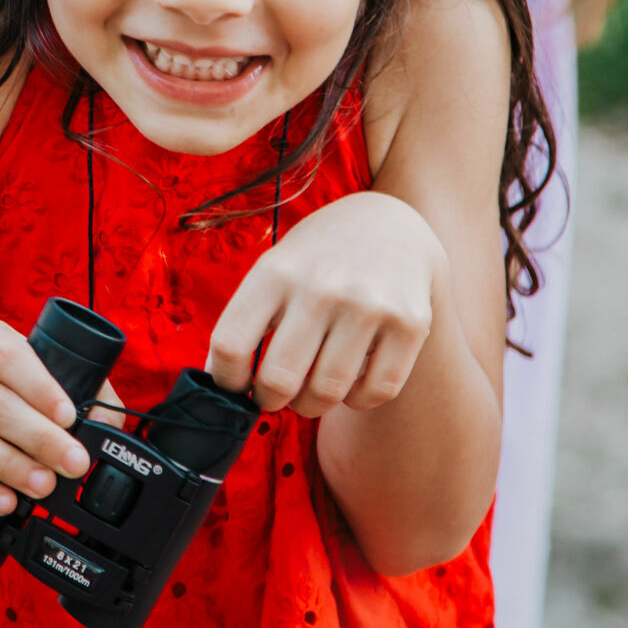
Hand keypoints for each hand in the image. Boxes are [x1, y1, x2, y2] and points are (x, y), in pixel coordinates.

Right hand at [0, 315, 97, 516]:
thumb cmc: (11, 389)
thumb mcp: (42, 373)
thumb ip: (83, 388)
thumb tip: (105, 421)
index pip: (5, 355)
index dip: (40, 387)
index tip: (71, 417)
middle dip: (38, 438)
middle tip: (73, 463)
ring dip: (8, 466)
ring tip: (44, 485)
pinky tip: (3, 502)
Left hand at [206, 194, 446, 417]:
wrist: (389, 223)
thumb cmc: (317, 259)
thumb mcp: (274, 269)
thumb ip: (246, 320)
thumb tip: (218, 381)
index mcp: (275, 272)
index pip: (229, 345)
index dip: (226, 379)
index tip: (236, 385)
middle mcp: (320, 287)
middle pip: (278, 380)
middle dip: (271, 400)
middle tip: (277, 395)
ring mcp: (368, 305)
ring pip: (327, 393)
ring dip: (313, 405)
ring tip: (312, 390)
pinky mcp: (410, 324)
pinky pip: (375, 393)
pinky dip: (357, 401)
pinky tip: (352, 381)